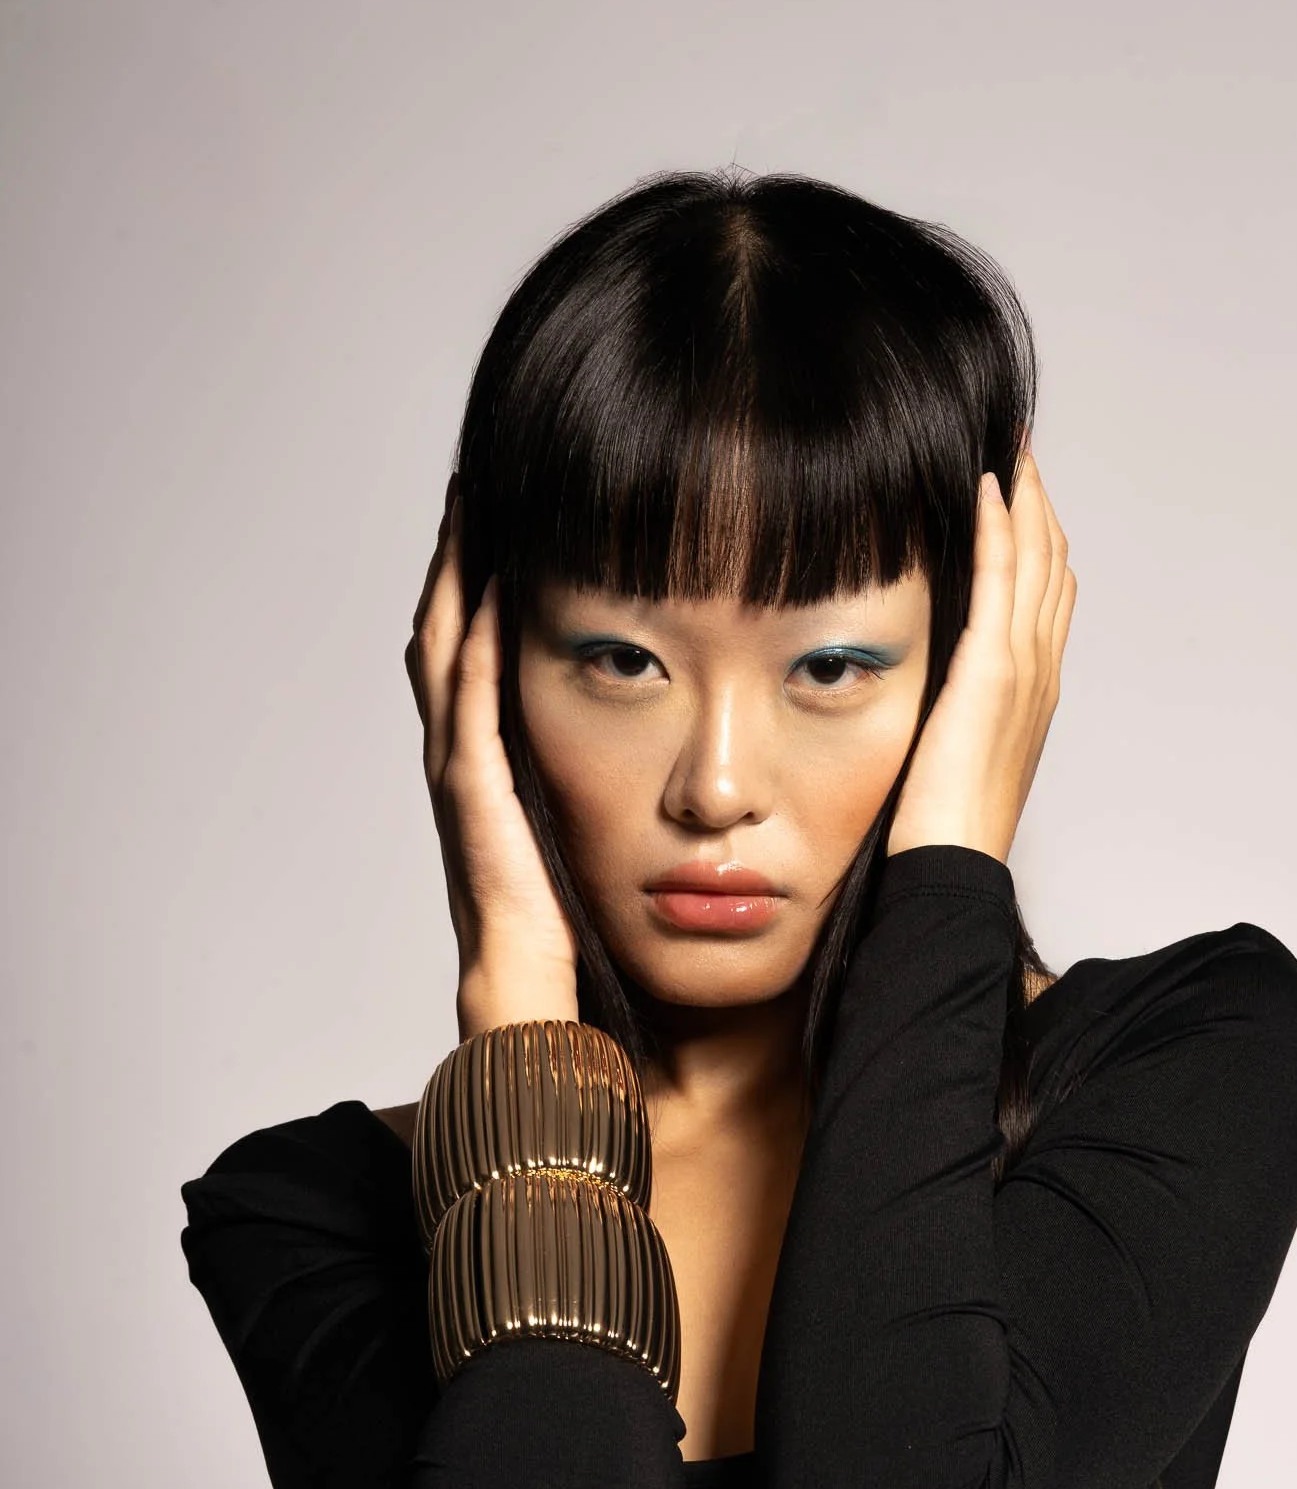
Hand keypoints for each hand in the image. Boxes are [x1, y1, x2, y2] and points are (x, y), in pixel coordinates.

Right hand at [405, 480, 580, 1034]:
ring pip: (441, 655)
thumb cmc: (568, 937)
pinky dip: (472, 645)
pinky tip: (486, 590)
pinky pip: (468, 707)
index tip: (502, 523)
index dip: (476, 590)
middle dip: (455, 563)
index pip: (472, 659)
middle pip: (442, 637)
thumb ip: (606, 795)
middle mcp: (464, 764)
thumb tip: (663, 765)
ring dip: (453, 580)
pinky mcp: (476, 800)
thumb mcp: (589, 842)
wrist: (529, 999)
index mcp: (491, 770)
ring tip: (469, 509)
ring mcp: (461, 779)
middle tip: (472, 488)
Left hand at [886, 446, 1075, 865]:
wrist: (952, 865)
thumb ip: (948, 705)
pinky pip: (1002, 581)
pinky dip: (1000, 528)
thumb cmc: (939, 826)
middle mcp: (1039, 671)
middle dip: (1038, 505)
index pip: (1046, 595)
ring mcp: (1023, 669)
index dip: (1038, 540)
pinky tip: (986, 487)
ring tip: (1008, 450)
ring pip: (1037, 560)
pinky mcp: (992, 671)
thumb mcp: (947, 750)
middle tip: (1019, 450)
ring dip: (1024, 498)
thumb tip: (923, 682)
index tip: (1018, 495)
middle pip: (1053, 565)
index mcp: (1032, 691)